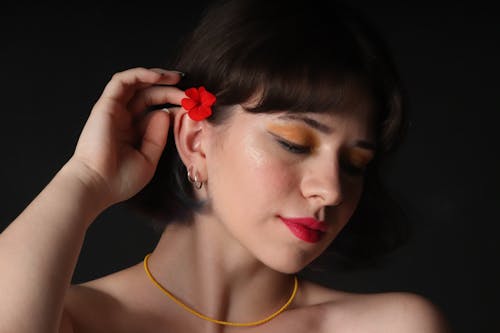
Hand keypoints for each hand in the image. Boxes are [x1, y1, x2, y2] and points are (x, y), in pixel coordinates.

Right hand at [67, 67, 184, 207]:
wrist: (97, 185)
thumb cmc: (120, 179)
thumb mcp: (149, 158)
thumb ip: (158, 136)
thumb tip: (165, 113)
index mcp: (134, 132)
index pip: (156, 110)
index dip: (174, 105)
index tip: (193, 107)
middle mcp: (124, 118)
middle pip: (150, 95)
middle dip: (171, 91)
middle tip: (190, 94)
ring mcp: (115, 110)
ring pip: (136, 83)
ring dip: (157, 76)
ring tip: (177, 78)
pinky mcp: (106, 104)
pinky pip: (122, 81)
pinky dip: (140, 74)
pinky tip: (159, 77)